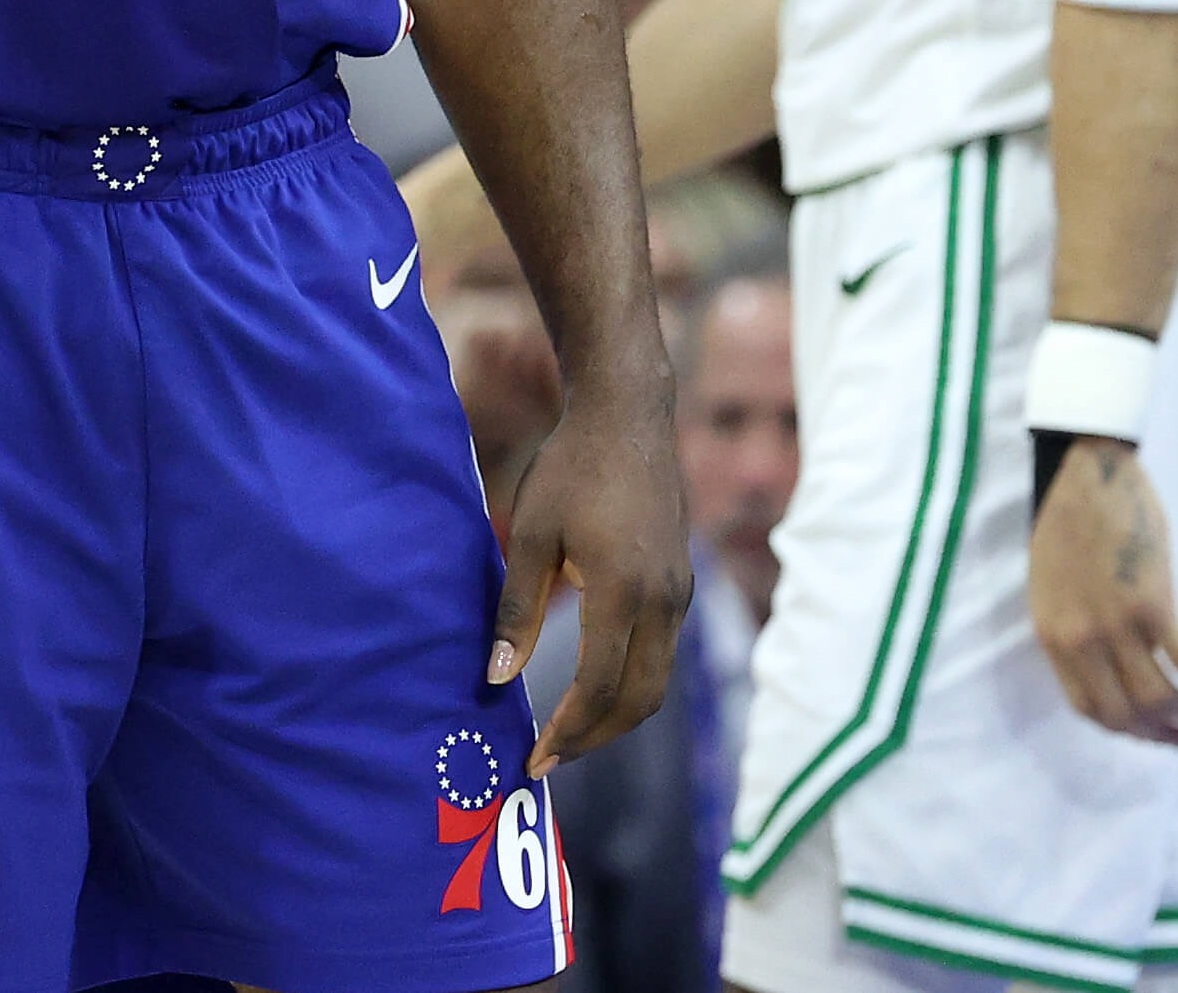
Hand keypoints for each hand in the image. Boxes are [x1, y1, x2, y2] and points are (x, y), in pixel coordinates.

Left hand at [488, 369, 689, 772]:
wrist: (629, 419)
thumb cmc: (570, 470)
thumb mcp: (530, 536)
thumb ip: (516, 610)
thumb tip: (496, 677)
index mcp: (624, 593)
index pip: (600, 688)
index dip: (568, 731)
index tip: (534, 759)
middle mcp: (664, 604)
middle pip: (638, 701)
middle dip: (593, 738)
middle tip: (548, 758)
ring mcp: (679, 596)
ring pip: (656, 684)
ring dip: (615, 717)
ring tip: (567, 734)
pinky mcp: (681, 587)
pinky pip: (661, 656)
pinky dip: (630, 686)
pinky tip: (593, 686)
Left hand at [1028, 438, 1177, 744]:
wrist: (1088, 478)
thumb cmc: (1069, 526)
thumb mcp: (1051, 587)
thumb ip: (1071, 629)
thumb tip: (1103, 667)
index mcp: (1052, 636)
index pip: (1087, 707)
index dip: (1123, 729)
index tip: (1147, 732)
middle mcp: (1081, 640)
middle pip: (1125, 713)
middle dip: (1158, 734)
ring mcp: (1116, 626)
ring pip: (1158, 698)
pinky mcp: (1153, 606)